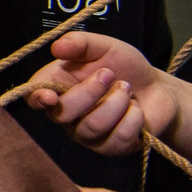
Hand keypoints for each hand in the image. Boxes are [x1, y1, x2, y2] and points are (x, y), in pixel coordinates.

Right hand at [22, 33, 176, 155]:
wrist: (158, 88)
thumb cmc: (124, 66)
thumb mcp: (104, 46)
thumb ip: (80, 43)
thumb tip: (56, 47)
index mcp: (55, 88)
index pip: (34, 98)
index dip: (37, 99)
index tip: (50, 96)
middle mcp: (65, 115)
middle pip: (63, 114)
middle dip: (91, 91)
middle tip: (110, 74)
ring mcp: (86, 134)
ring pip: (92, 126)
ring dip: (117, 102)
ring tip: (127, 89)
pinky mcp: (110, 148)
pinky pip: (117, 139)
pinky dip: (133, 118)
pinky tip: (136, 109)